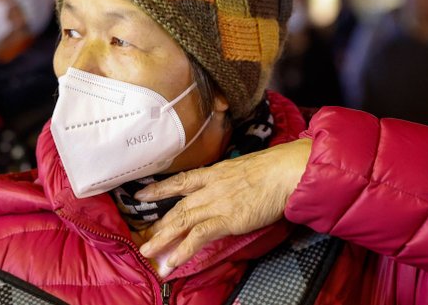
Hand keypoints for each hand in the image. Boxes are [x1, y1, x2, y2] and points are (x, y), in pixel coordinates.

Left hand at [136, 138, 311, 273]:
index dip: (160, 188)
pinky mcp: (227, 219)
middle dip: (159, 223)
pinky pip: (199, 236)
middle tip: (143, 236)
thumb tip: (233, 186)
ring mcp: (217, 203)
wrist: (286, 171)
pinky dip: (183, 249)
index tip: (142, 193)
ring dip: (162, 238)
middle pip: (178, 206)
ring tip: (147, 251)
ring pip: (182, 221)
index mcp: (215, 173)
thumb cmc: (275, 168)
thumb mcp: (246, 167)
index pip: (181, 181)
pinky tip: (172, 260)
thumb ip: (233, 178)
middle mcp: (211, 187)